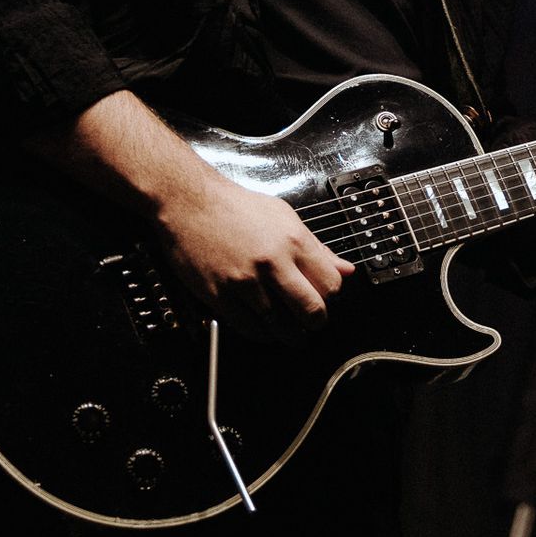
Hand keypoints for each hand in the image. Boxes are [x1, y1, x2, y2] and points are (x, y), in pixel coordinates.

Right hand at [156, 173, 354, 341]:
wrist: (189, 202)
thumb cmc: (236, 206)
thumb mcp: (284, 216)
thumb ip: (317, 247)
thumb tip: (346, 270)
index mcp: (293, 240)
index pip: (331, 285)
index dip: (330, 296)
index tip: (324, 298)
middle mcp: (272, 262)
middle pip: (311, 311)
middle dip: (316, 322)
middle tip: (312, 323)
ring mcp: (245, 281)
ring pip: (281, 326)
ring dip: (290, 334)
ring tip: (292, 332)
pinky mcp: (220, 295)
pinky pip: (250, 328)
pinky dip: (262, 333)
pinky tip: (265, 326)